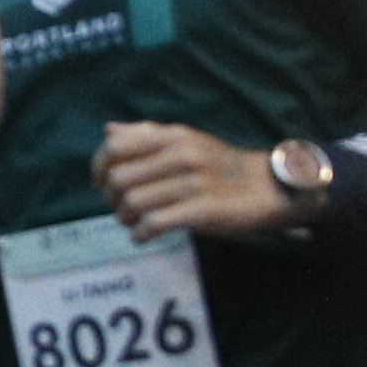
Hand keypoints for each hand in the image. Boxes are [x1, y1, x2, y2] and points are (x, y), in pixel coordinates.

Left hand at [94, 119, 295, 241]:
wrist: (267, 186)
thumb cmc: (219, 166)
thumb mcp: (186, 141)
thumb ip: (146, 135)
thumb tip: (108, 130)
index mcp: (173, 136)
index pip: (116, 147)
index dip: (99, 168)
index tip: (101, 184)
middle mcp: (181, 154)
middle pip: (119, 179)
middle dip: (112, 199)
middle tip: (121, 209)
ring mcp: (193, 182)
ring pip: (133, 202)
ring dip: (125, 219)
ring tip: (134, 223)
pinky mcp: (203, 210)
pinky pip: (155, 223)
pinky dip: (141, 234)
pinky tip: (144, 236)